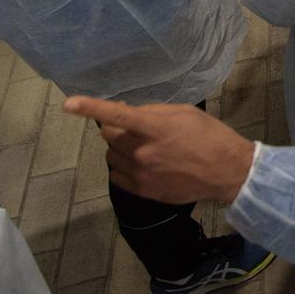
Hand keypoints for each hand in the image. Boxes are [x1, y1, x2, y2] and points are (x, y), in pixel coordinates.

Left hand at [63, 97, 256, 204]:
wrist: (226, 172)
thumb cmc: (209, 136)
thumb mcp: (185, 114)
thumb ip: (153, 112)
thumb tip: (127, 113)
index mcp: (155, 128)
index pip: (117, 115)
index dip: (90, 108)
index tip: (68, 104)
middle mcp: (143, 151)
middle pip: (109, 135)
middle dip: (116, 128)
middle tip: (134, 127)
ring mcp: (141, 173)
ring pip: (112, 155)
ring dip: (119, 148)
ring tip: (142, 147)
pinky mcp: (142, 190)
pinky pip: (117, 175)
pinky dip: (122, 166)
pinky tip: (140, 163)